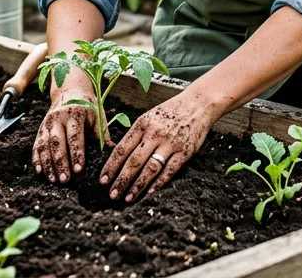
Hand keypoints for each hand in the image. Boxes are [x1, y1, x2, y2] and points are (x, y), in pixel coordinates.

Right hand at [33, 84, 99, 183]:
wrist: (70, 90)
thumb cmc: (88, 107)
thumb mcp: (98, 116)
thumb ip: (102, 135)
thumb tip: (112, 153)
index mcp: (75, 113)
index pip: (75, 136)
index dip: (76, 153)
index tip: (79, 170)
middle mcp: (58, 118)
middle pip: (57, 142)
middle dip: (61, 162)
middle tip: (65, 180)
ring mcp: (47, 123)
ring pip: (45, 145)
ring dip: (48, 164)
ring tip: (53, 180)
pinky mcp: (40, 129)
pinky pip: (36, 145)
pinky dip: (37, 159)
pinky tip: (40, 171)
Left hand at [99, 92, 214, 202]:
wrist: (199, 104)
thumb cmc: (171, 111)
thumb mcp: (150, 116)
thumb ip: (137, 135)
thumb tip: (119, 156)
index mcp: (143, 124)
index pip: (122, 149)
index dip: (111, 166)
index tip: (103, 180)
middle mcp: (155, 133)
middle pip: (134, 161)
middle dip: (121, 180)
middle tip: (112, 194)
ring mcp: (171, 143)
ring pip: (150, 168)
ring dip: (138, 186)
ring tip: (128, 198)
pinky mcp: (185, 151)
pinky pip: (170, 170)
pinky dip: (159, 183)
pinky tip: (150, 193)